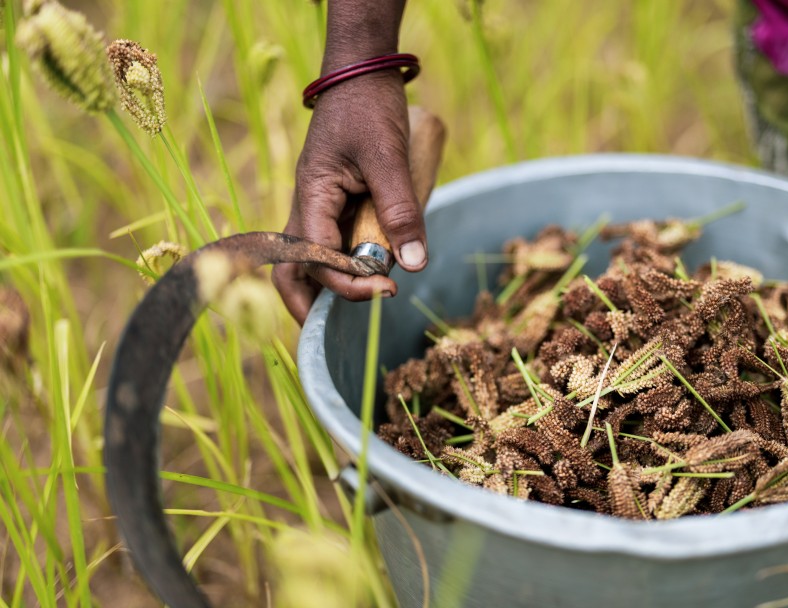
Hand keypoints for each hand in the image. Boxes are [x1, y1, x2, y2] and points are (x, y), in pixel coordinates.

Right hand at [272, 71, 427, 323]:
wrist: (362, 74)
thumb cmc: (369, 108)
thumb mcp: (389, 158)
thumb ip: (401, 210)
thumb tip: (413, 265)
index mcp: (310, 198)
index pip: (315, 261)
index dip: (346, 285)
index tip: (387, 291)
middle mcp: (308, 210)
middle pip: (295, 273)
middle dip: (314, 306)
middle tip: (351, 323)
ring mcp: (320, 210)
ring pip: (317, 263)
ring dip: (341, 284)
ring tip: (378, 291)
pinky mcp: (338, 206)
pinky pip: (339, 244)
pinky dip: (356, 262)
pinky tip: (383, 265)